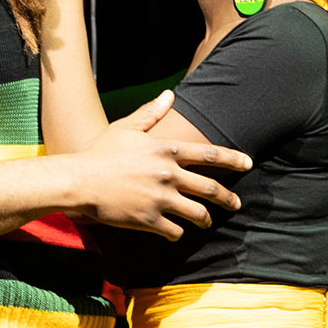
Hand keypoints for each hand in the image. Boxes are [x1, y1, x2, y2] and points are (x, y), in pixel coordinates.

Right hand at [72, 90, 251, 239]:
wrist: (79, 182)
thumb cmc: (100, 153)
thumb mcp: (126, 128)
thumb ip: (151, 113)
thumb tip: (169, 95)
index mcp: (166, 150)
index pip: (209, 155)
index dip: (232, 159)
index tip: (248, 164)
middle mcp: (168, 174)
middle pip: (211, 189)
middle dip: (228, 199)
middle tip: (236, 204)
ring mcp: (160, 199)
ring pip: (197, 214)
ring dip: (205, 220)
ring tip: (205, 223)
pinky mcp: (149, 220)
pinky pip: (175, 231)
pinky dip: (177, 233)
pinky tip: (174, 232)